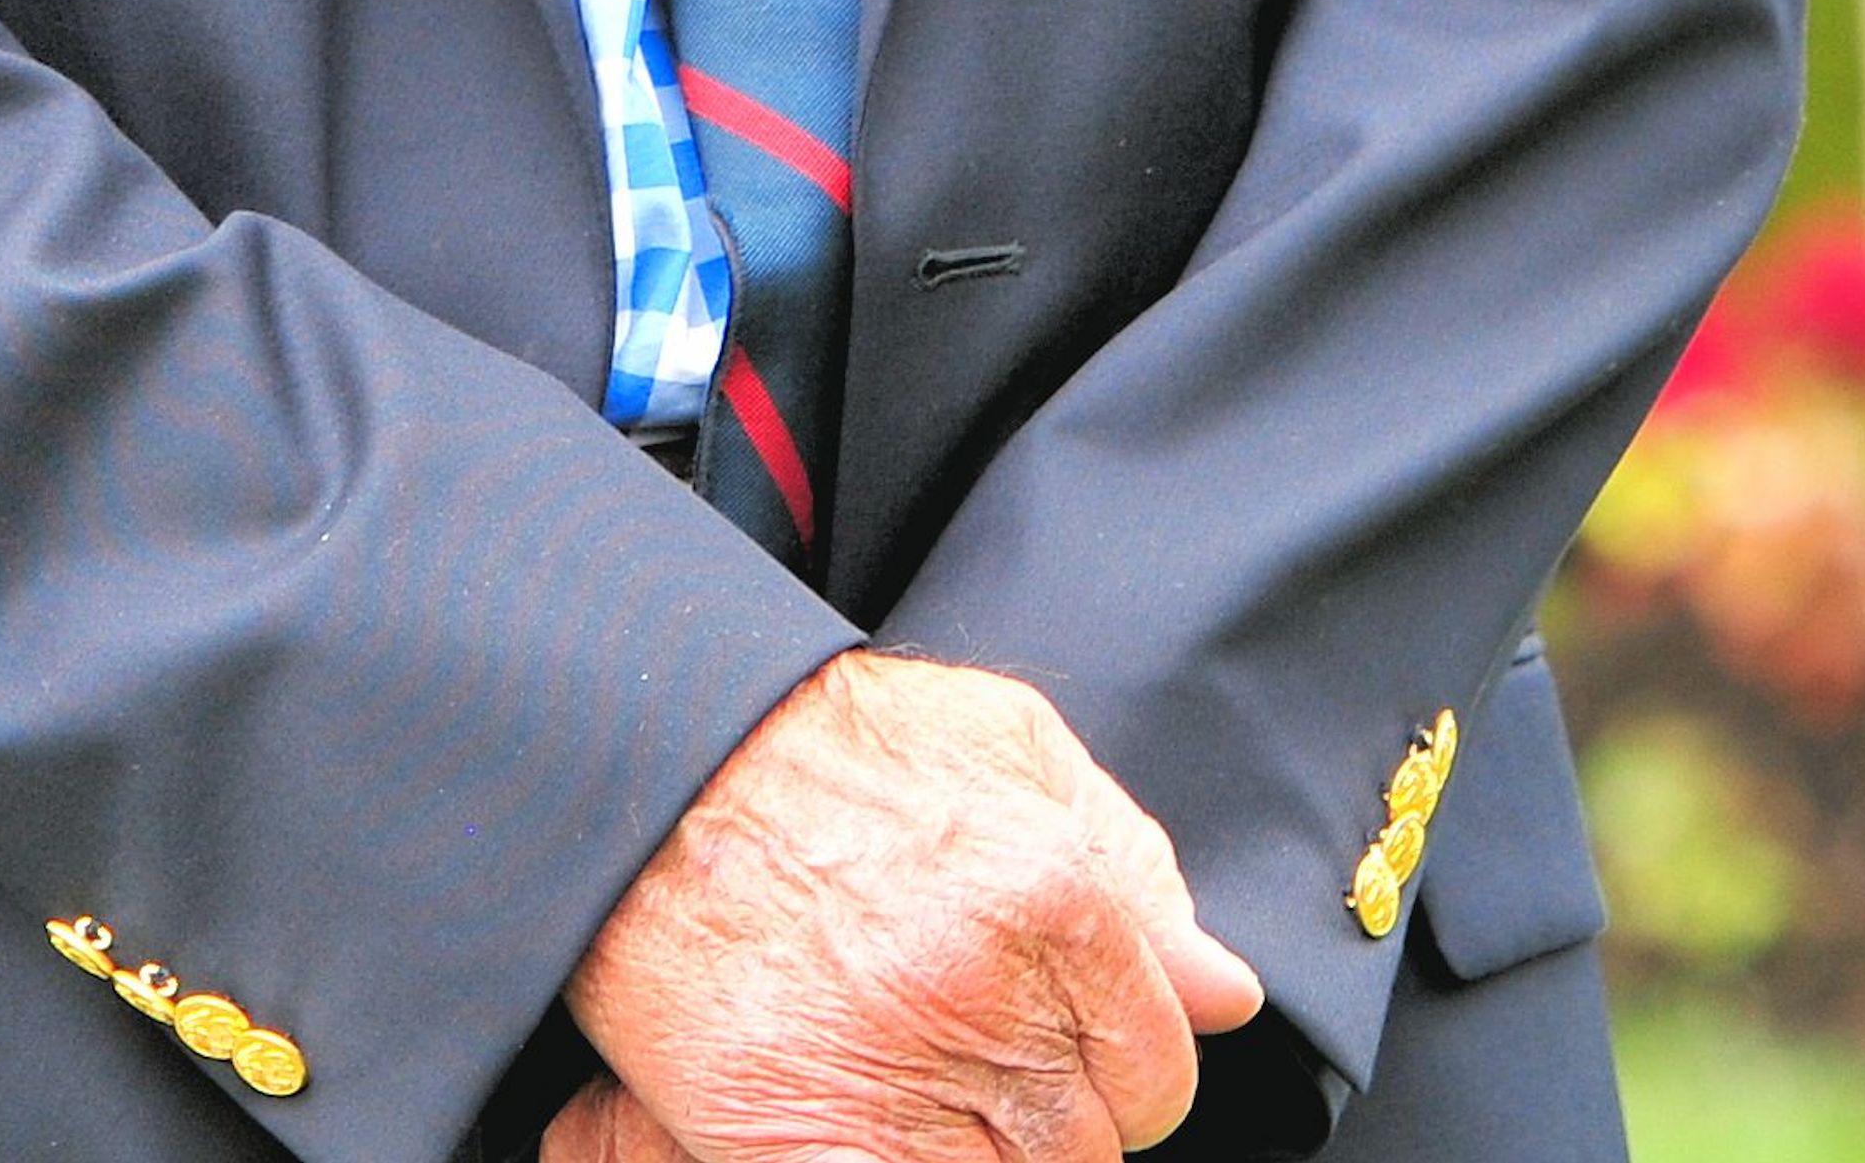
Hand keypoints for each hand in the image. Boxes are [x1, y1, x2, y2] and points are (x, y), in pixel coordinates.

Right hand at [553, 651, 1262, 1162]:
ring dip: (976, 1147)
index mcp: (1051, 890)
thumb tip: (1219, 985)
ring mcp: (902, 1076)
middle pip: (1090, 1143)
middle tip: (966, 1042)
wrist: (645, 770)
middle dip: (1045, 1108)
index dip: (1118, 1063)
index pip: (1160, 1064)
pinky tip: (878, 1117)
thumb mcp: (1002, 743)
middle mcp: (988, 991)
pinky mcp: (813, 1143)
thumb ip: (1128, 859)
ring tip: (911, 1069)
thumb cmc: (823, 748)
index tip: (1062, 1043)